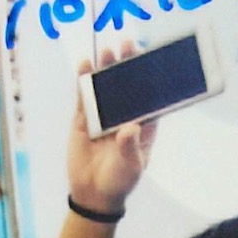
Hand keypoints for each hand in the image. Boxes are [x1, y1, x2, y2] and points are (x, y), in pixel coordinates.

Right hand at [68, 42, 156, 213]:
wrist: (93, 193)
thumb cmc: (120, 180)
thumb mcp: (131, 166)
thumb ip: (130, 147)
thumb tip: (130, 128)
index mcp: (144, 125)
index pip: (150, 97)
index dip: (151, 78)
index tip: (153, 60)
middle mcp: (125, 116)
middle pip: (128, 86)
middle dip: (128, 65)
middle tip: (129, 44)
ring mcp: (104, 115)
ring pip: (105, 87)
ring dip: (107, 68)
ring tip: (108, 50)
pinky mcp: (84, 119)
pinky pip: (84, 96)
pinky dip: (84, 81)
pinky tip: (85, 64)